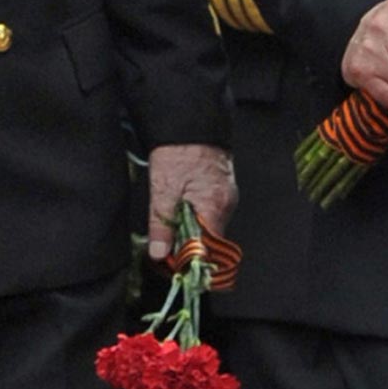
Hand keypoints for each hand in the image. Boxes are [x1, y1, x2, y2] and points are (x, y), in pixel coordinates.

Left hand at [146, 143, 236, 261]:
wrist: (190, 123)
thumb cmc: (178, 152)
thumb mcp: (162, 191)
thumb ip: (162, 226)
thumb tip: (160, 253)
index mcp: (214, 207)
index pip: (209, 249)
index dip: (190, 260)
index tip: (172, 265)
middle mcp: (227, 204)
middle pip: (210, 241)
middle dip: (188, 248)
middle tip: (165, 250)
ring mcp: (227, 196)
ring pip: (210, 227)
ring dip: (191, 233)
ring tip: (170, 230)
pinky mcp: (222, 189)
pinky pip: (211, 214)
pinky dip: (196, 219)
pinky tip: (181, 214)